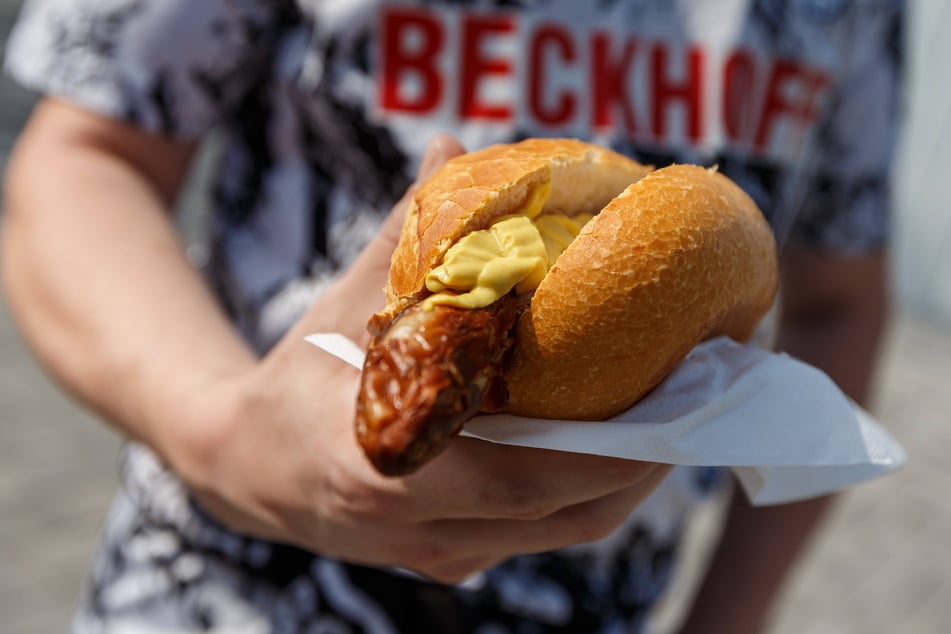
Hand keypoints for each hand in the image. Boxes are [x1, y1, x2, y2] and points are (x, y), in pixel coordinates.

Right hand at [176, 135, 669, 583]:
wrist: (237, 463)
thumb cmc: (296, 379)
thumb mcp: (345, 305)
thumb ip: (403, 234)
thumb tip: (450, 147)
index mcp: (390, 470)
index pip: (531, 480)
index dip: (615, 450)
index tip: (678, 400)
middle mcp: (418, 529)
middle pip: (565, 518)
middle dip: (642, 466)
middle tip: (695, 404)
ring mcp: (433, 554)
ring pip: (556, 536)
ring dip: (621, 485)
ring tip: (669, 423)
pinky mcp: (442, 560)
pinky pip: (531, 539)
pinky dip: (578, 498)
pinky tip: (608, 450)